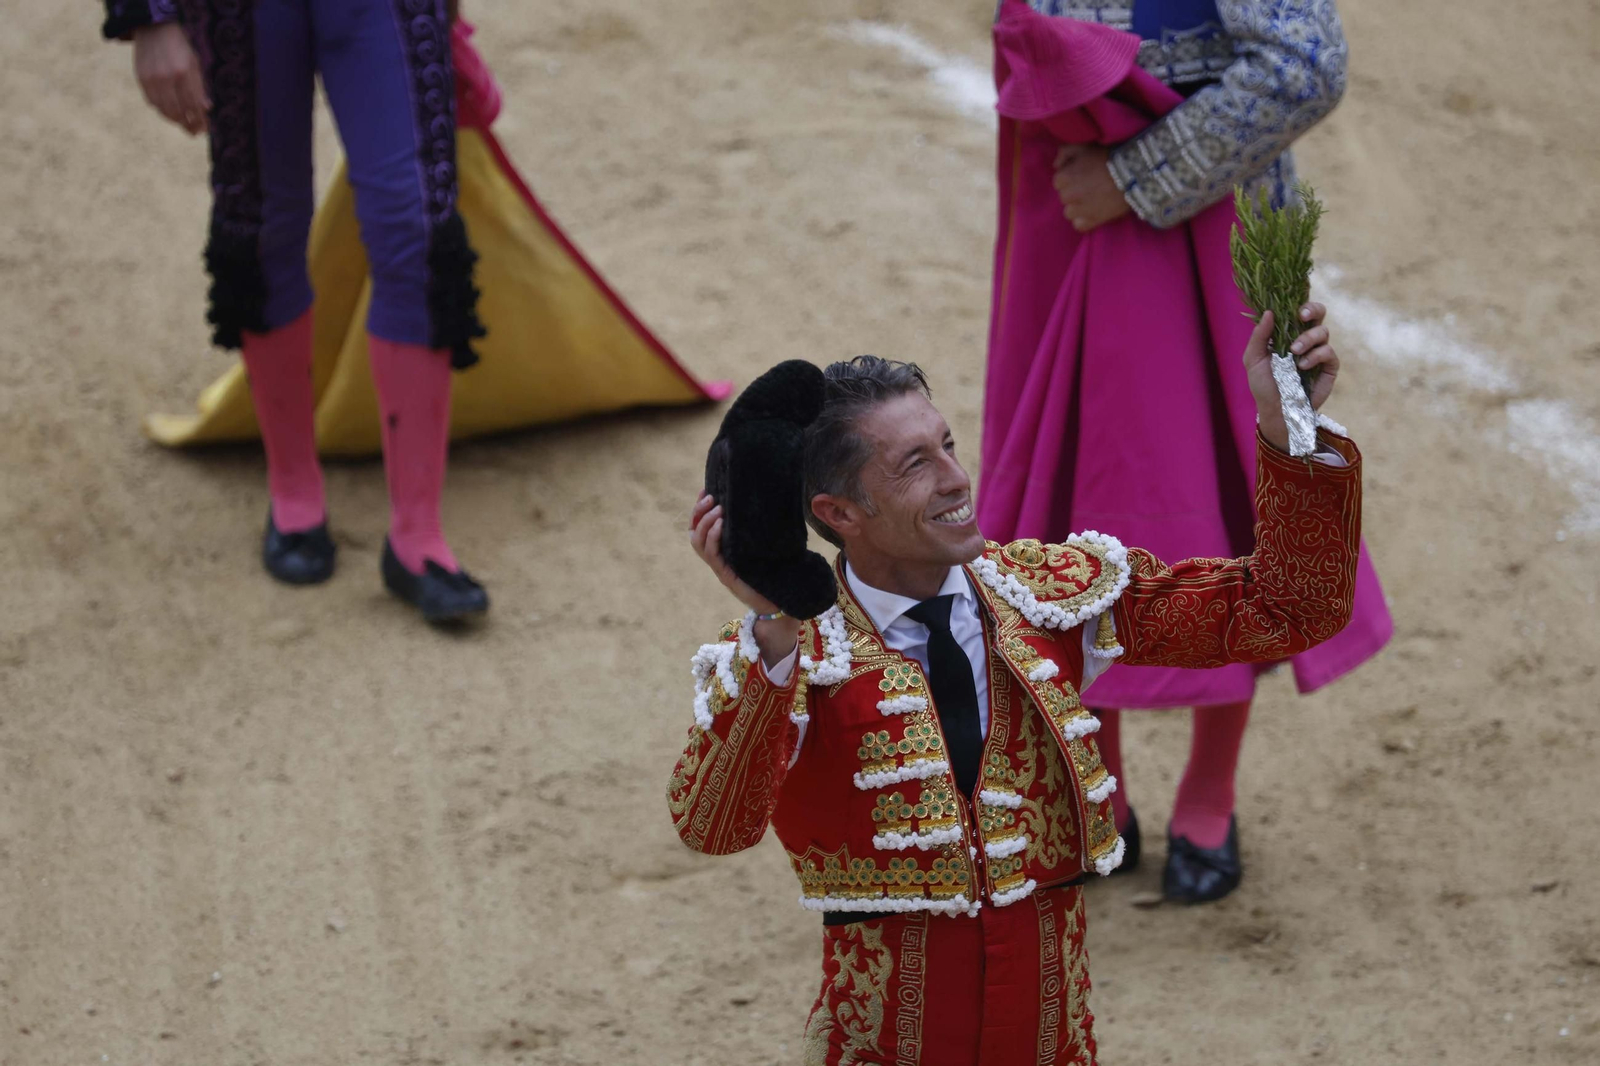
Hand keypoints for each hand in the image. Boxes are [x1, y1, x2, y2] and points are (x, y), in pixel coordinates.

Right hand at [133, 23, 209, 135]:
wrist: (154, 29)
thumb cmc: (179, 48)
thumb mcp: (194, 64)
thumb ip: (199, 86)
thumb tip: (206, 108)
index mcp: (184, 73)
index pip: (194, 105)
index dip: (200, 120)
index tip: (205, 129)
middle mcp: (167, 78)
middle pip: (178, 111)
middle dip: (188, 125)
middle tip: (194, 132)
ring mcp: (152, 79)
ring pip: (164, 110)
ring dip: (175, 120)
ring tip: (183, 124)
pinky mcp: (141, 79)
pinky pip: (152, 102)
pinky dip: (161, 110)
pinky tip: (169, 113)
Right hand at [689, 493, 780, 614]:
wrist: (778, 602)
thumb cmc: (773, 574)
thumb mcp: (761, 547)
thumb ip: (755, 531)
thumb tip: (762, 503)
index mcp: (721, 551)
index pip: (700, 528)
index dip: (699, 510)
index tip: (705, 491)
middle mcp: (716, 559)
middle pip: (694, 533)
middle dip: (698, 513)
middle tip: (710, 497)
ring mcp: (719, 568)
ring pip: (698, 543)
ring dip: (705, 523)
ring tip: (717, 508)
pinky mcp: (725, 575)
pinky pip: (711, 554)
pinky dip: (713, 537)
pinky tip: (721, 524)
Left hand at [1053, 145, 1130, 232]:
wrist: (1134, 173)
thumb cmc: (1107, 156)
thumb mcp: (1083, 146)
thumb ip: (1064, 152)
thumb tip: (1056, 165)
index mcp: (1064, 177)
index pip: (1058, 181)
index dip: (1070, 176)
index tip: (1083, 173)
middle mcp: (1068, 196)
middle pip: (1064, 197)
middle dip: (1073, 191)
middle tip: (1090, 186)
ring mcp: (1080, 210)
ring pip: (1069, 213)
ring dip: (1077, 207)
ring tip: (1092, 200)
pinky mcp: (1093, 221)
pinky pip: (1079, 226)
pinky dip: (1084, 220)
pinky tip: (1093, 212)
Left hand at [1243, 303, 1338, 451]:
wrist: (1274, 410)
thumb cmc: (1263, 385)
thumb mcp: (1253, 359)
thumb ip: (1259, 336)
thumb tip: (1269, 311)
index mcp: (1288, 334)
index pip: (1298, 311)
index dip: (1299, 303)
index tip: (1292, 305)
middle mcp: (1306, 339)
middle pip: (1319, 314)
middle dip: (1313, 310)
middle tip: (1301, 316)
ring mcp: (1319, 352)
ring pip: (1323, 332)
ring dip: (1307, 338)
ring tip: (1294, 352)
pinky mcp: (1329, 367)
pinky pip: (1328, 352)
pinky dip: (1315, 355)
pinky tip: (1302, 366)